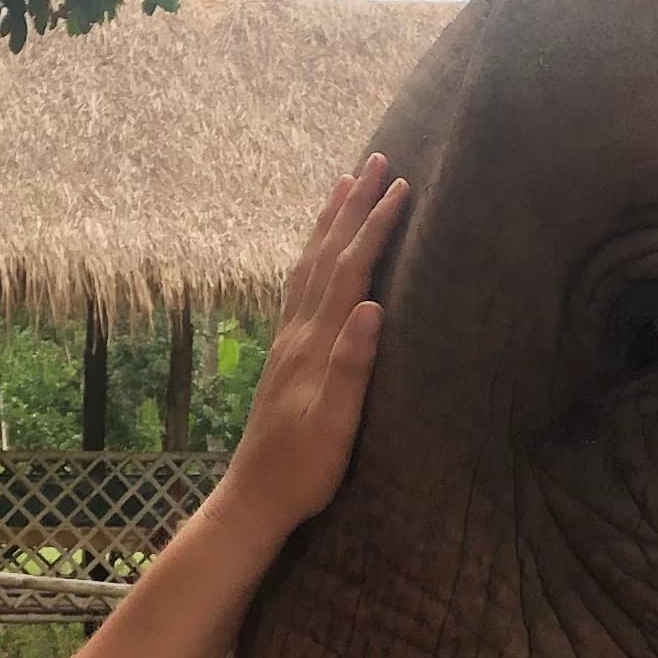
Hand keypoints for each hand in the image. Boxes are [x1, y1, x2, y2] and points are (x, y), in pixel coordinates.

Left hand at [217, 157, 407, 546]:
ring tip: (345, 184)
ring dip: (329, 221)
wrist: (255, 496)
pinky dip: (314, 254)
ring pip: (310, 264)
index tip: (402, 186)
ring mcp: (288, 340)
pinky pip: (301, 286)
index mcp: (316, 344)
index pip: (351, 270)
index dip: (375, 226)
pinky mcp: (286, 354)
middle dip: (352, 205)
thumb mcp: (336, 425)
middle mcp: (298, 332)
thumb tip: (374, 308)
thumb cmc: (304, 469)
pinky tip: (320, 249)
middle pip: (327, 253)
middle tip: (374, 160)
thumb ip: (353, 367)